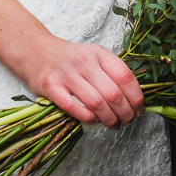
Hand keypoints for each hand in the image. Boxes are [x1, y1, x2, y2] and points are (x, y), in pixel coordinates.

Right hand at [19, 36, 142, 127]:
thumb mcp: (94, 56)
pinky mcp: (51, 87)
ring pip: (97, 103)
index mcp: (99, 53)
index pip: (125, 77)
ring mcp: (67, 75)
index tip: (139, 109)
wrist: (36, 51)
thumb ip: (112, 72)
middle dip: (125, 113)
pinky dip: (88, 118)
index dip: (136, 97)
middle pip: (113, 94)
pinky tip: (94, 120)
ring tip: (113, 125)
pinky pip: (74, 108)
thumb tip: (134, 98)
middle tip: (127, 121)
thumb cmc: (70, 59)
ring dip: (109, 119)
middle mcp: (84, 62)